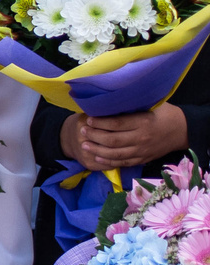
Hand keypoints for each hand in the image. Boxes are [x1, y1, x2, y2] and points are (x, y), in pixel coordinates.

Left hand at [72, 104, 188, 170]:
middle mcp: (142, 138)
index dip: (100, 123)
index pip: (117, 124)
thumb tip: (108, 102)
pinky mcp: (144, 159)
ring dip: (97, 151)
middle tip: (82, 132)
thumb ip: (131, 106)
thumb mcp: (150, 105)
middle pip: (113, 140)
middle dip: (94, 136)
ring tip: (85, 145)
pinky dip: (109, 161)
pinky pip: (124, 162)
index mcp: (143, 122)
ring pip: (116, 154)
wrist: (182, 130)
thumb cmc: (164, 113)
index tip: (88, 120)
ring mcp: (142, 150)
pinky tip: (97, 158)